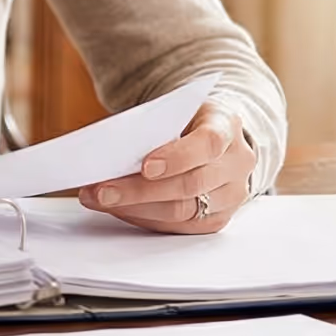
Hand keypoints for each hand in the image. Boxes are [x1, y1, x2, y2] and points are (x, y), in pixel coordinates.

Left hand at [76, 101, 255, 233]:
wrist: (216, 135)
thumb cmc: (188, 120)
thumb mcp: (176, 110)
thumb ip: (153, 127)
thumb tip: (109, 151)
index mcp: (226, 125)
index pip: (207, 144)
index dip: (177, 157)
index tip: (145, 166)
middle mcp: (236, 162)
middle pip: (189, 185)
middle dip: (139, 190)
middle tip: (101, 190)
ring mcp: (231, 194)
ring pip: (182, 211)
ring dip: (135, 208)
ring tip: (99, 200)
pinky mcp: (218, 218)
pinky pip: (179, 226)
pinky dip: (144, 218)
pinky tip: (119, 208)